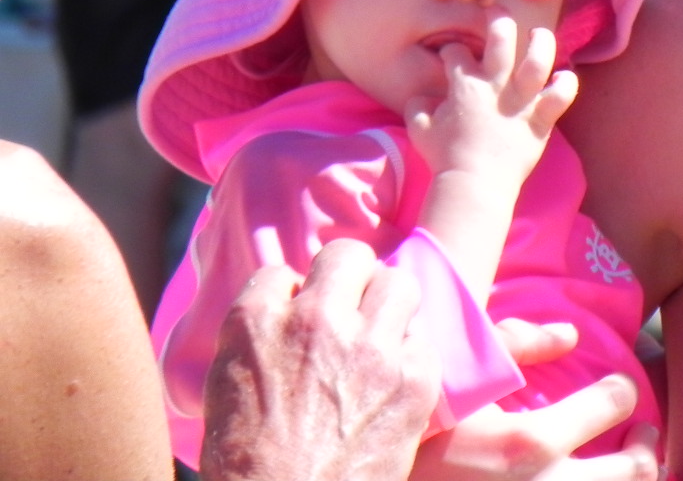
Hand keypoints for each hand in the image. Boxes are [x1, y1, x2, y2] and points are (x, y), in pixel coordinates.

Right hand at [201, 239, 442, 480]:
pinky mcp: (413, 377)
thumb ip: (257, 340)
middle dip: (348, 279)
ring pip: (398, 282)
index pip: (282, 272)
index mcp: (256, 323)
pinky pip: (423, 337)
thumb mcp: (226, 392)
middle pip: (348, 257)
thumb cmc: (247, 470)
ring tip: (379, 335)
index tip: (298, 319)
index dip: (293, 296)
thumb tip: (288, 306)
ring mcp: (370, 348)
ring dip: (388, 306)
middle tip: (348, 309)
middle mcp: (315, 322)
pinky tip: (394, 378)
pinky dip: (410, 354)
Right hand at [408, 20, 578, 185]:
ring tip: (538, 35)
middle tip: (498, 18)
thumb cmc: (445, 157)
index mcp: (464, 85)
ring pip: (538, 61)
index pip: (456, 53)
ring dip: (541, 43)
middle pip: (500, 39)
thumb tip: (421, 97)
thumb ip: (417, 107)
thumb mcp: (418, 130)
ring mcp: (521, 101)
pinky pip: (561, 96)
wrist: (474, 184)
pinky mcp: (540, 120)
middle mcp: (495, 86)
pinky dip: (566, 84)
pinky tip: (564, 76)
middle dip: (498, 22)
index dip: (452, 51)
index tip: (453, 57)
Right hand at [410, 319, 660, 480]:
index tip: (618, 387)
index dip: (622, 389)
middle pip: (635, 470)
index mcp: (530, 443)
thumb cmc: (417, 436)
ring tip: (628, 467)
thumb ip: (514, 343)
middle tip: (641, 433)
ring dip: (635, 480)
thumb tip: (570, 335)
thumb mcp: (456, 381)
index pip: (613, 403)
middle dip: (646, 445)